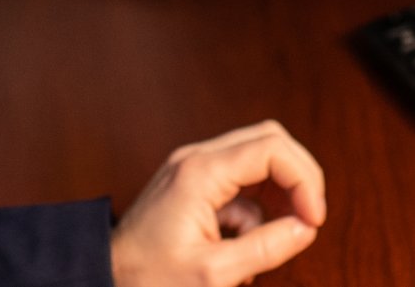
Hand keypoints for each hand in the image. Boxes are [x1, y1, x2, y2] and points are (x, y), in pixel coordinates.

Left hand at [110, 120, 326, 286]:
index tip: (313, 220)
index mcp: (200, 173)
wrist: (101, 277)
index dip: (304, 180)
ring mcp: (193, 169)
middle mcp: (196, 159)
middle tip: (308, 220)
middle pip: (269, 141)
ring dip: (277, 196)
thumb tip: (306, 228)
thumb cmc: (146, 278)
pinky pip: (239, 182)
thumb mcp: (212, 273)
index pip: (273, 149)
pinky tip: (242, 245)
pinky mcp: (192, 185)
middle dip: (297, 179)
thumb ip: (266, 248)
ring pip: (257, 159)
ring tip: (273, 238)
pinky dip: (254, 208)